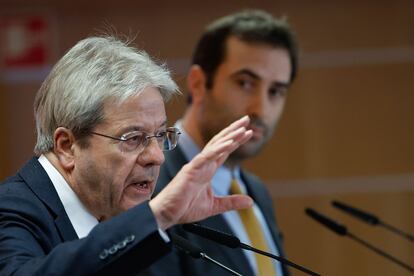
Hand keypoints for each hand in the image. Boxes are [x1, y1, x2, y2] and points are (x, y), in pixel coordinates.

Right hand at [149, 115, 252, 229]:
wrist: (166, 214)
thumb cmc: (185, 208)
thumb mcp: (214, 206)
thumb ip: (232, 202)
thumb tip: (250, 202)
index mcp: (208, 170)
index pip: (224, 151)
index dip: (236, 140)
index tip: (248, 132)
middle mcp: (203, 164)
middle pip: (220, 142)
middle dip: (233, 130)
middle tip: (247, 119)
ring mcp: (196, 166)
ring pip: (214, 146)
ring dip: (229, 136)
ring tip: (242, 128)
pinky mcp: (190, 171)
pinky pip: (205, 158)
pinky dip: (217, 150)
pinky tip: (229, 144)